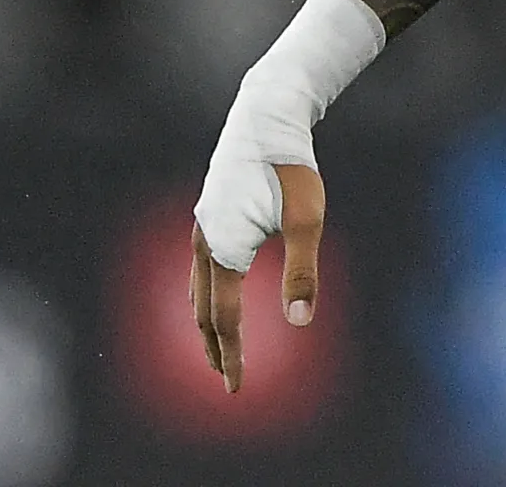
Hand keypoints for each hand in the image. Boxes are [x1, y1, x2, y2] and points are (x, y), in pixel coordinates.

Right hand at [187, 162, 324, 392]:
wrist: (266, 116)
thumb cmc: (290, 168)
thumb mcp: (307, 220)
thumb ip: (302, 272)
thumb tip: (300, 323)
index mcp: (225, 247)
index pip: (224, 318)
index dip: (232, 355)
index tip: (237, 388)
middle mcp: (205, 240)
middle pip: (203, 309)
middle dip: (215, 347)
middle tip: (228, 379)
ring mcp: (202, 225)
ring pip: (198, 288)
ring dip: (207, 323)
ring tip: (220, 348)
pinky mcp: (208, 213)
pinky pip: (200, 267)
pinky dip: (206, 294)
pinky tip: (218, 295)